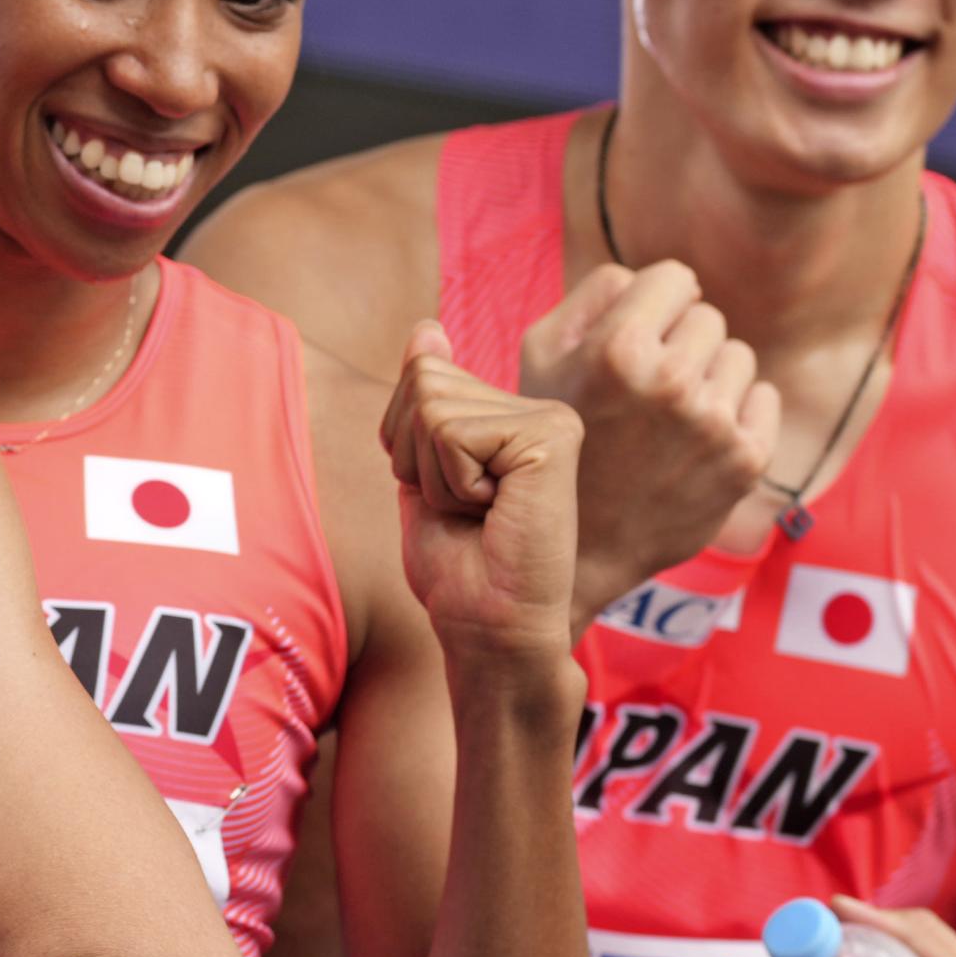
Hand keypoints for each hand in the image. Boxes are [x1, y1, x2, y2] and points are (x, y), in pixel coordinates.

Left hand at [381, 322, 583, 670]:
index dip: (405, 442)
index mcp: (513, 413)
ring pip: (432, 408)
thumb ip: (424, 405)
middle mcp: (539, 408)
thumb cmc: (458, 566)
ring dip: (435, 477)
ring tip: (480, 514)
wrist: (490, 627)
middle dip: (416, 456)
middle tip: (463, 509)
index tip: (449, 495)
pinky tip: (494, 514)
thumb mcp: (424, 473)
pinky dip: (451, 485)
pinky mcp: (551, 438)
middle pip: (422, 382)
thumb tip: (427, 329)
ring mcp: (550, 419)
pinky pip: (452, 435)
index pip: (420, 372)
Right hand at [518, 262, 778, 621]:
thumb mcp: (540, 355)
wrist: (581, 547)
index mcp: (619, 347)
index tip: (640, 331)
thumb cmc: (558, 439)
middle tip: (647, 385)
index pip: (676, 277)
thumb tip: (647, 278)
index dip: (656, 302)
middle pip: (708, 317)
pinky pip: (763, 398)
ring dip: (709, 377)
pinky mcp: (747, 460)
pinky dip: (738, 412)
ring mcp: (715, 423)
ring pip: (737, 356)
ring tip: (669, 416)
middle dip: (680, 341)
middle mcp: (671, 381)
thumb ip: (591, 296)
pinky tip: (698, 439)